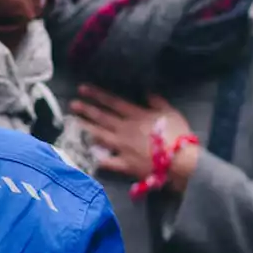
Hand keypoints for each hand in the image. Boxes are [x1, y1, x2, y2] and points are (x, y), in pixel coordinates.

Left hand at [70, 85, 198, 191]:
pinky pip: (106, 161)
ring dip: (86, 128)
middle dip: (86, 109)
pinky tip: (84, 153)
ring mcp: (122, 147)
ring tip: (73, 122)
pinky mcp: (123, 163)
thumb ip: (157, 101)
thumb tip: (147, 91)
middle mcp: (125, 129)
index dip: (97, 95)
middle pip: (102, 117)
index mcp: (136, 115)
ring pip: (99, 135)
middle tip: (72, 104)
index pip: (113, 102)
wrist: (180, 160)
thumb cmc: (178, 135)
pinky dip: (95, 157)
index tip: (82, 89)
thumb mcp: (170, 112)